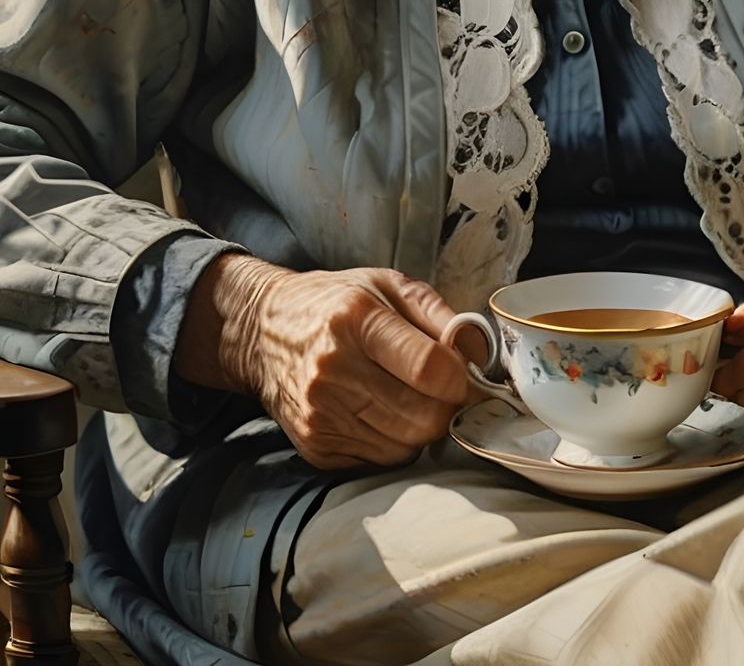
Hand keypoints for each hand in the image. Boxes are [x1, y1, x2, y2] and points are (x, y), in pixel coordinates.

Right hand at [175, 256, 470, 469]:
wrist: (263, 332)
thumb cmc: (335, 303)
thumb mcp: (387, 284)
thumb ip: (439, 314)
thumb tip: (480, 353)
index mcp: (356, 319)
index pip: (428, 367)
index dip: (460, 378)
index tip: (465, 376)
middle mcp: (333, 369)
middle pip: (423, 416)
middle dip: (448, 407)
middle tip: (445, 391)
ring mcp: (321, 413)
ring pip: (407, 444)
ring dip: (424, 426)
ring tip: (412, 398)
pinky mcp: (316, 445)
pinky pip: (382, 460)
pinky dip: (396, 441)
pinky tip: (384, 412)